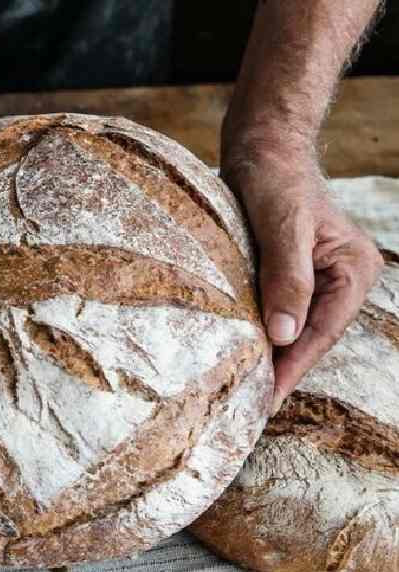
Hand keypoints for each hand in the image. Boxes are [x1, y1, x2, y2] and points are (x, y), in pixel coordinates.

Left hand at [223, 144, 383, 411]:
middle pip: (309, 336)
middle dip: (280, 368)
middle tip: (246, 405)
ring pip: (292, 328)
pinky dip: (259, 331)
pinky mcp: (289, 274)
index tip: (265, 398)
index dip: (292, 367)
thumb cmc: (274, 177)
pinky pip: (276, 311)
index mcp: (353, 270)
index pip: (322, 331)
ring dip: (268, 354)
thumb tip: (284, 335)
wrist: (260, 146)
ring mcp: (316, 278)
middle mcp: (341, 278)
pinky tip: (238, 351)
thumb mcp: (281, 226)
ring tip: (240, 389)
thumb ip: (286, 278)